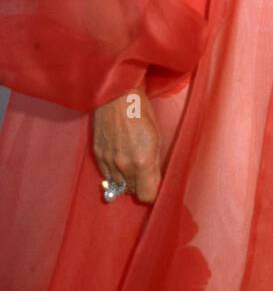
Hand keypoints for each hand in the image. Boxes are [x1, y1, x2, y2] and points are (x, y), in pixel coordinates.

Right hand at [92, 88, 161, 203]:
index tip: (156, 187)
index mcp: (142, 162)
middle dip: (140, 186)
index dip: (153, 193)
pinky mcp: (97, 155)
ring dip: (126, 181)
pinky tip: (120, 162)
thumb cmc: (141, 110)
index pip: (147, 196)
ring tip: (133, 167)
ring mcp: (108, 162)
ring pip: (118, 186)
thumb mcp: (156, 137)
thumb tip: (155, 180)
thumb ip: (154, 163)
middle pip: (132, 192)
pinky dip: (114, 174)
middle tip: (146, 173)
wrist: (116, 95)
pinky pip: (106, 176)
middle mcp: (123, 166)